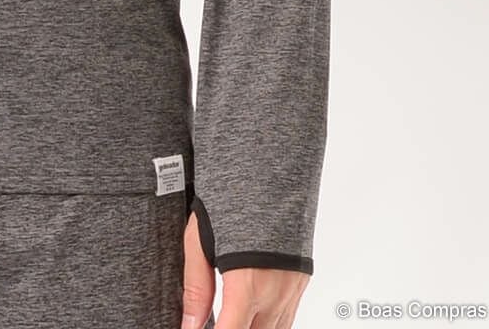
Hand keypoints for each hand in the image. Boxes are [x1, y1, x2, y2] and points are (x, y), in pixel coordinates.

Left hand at [181, 212, 310, 328]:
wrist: (272, 175)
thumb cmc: (232, 199)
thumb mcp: (200, 240)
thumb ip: (196, 288)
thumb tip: (189, 323)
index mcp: (247, 284)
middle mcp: (274, 294)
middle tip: (209, 322)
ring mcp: (291, 292)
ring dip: (250, 328)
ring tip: (228, 316)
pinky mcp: (299, 285)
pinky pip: (285, 319)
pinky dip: (266, 324)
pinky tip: (249, 315)